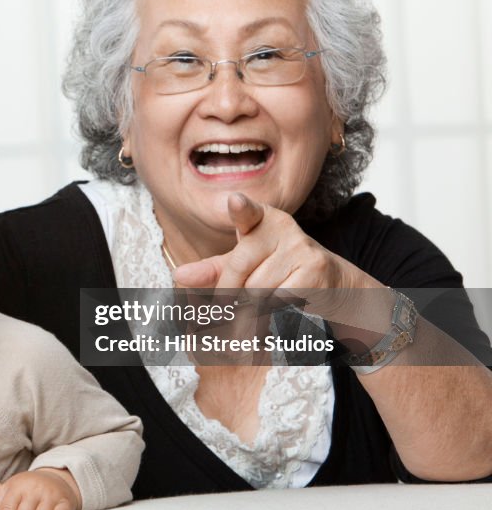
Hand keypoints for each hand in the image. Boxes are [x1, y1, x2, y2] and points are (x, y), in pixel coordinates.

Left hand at [174, 192, 357, 291]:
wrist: (330, 282)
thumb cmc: (276, 270)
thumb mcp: (243, 265)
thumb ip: (212, 270)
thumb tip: (179, 275)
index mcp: (260, 219)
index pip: (247, 212)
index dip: (240, 208)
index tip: (234, 201)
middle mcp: (282, 226)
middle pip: (239, 266)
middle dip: (228, 291)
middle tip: (224, 307)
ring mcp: (300, 246)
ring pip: (258, 288)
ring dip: (254, 304)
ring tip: (266, 298)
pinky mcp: (315, 269)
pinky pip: (279, 298)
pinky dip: (275, 309)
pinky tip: (285, 302)